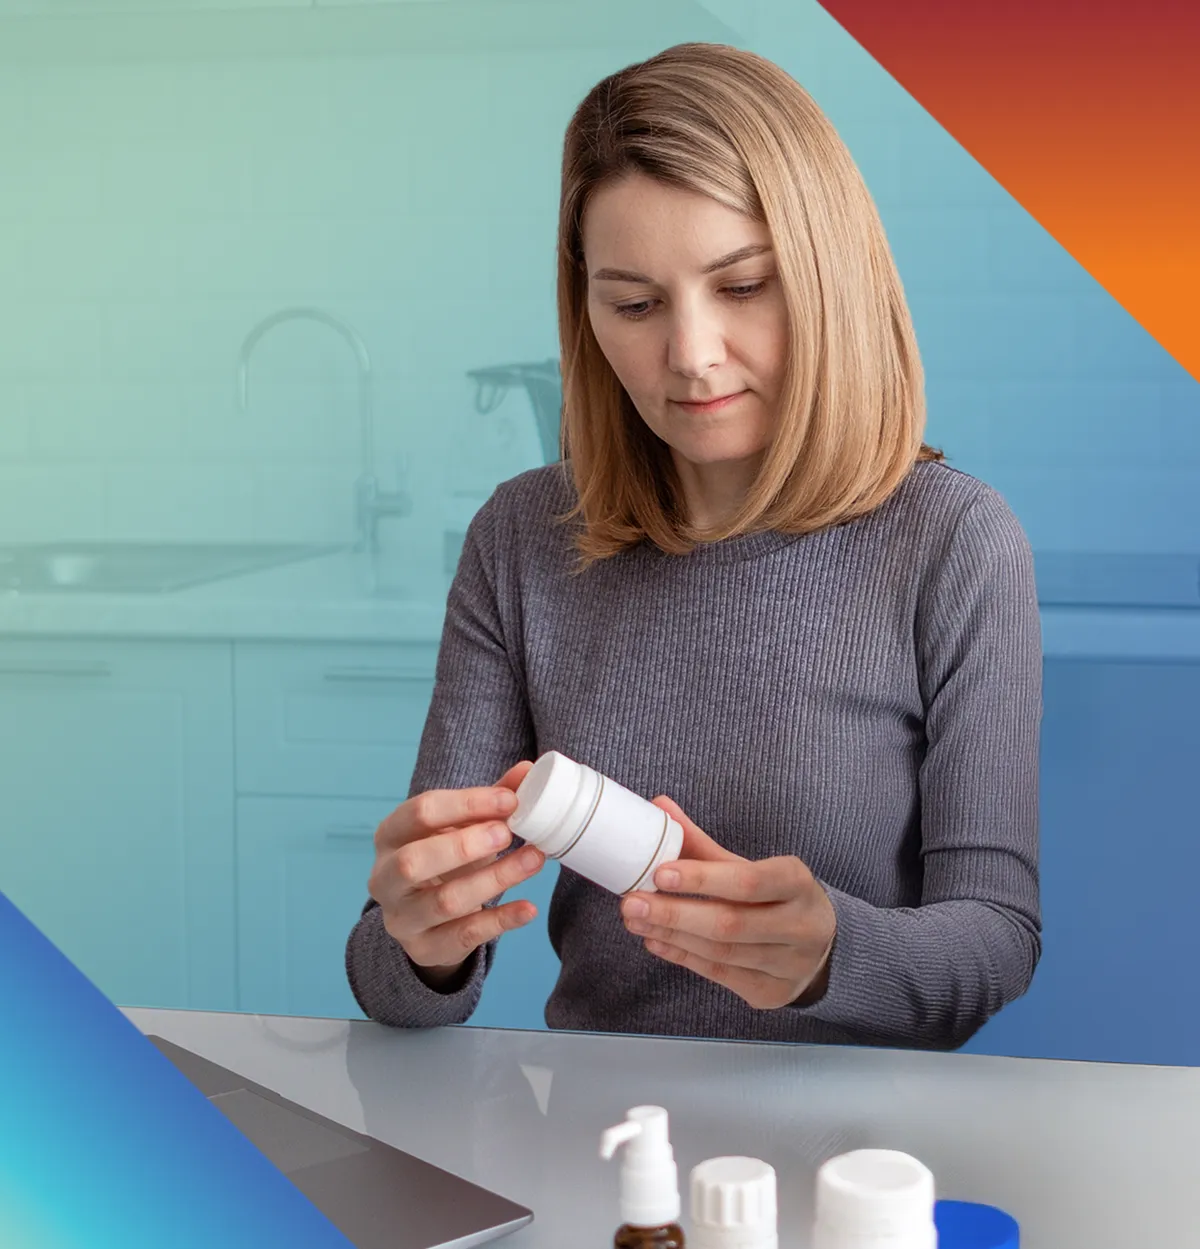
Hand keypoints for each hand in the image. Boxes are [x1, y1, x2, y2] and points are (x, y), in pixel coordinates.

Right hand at [368, 761, 544, 988]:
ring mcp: (401, 918)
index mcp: (390, 835)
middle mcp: (386, 878)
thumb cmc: (444, 860)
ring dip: (494, 879)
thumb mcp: (460, 828)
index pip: (420, 812)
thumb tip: (527, 770)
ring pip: (444, 901)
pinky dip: (499, 921)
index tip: (509, 800)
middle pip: (415, 861)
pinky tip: (528, 908)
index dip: (466, 803)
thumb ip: (489, 801)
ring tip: (533, 860)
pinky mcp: (425, 949)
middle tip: (507, 833)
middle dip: (464, 845)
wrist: (425, 919)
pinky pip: (464, 936)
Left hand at [620, 796, 836, 1010]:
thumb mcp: (750, 867)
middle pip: (730, 923)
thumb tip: (659, 807)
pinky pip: (719, 975)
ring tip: (634, 919)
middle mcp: (800, 926)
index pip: (748, 881)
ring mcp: (788, 965)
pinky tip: (654, 940)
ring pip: (721, 953)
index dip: (703, 878)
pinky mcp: (771, 992)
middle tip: (631, 902)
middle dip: (674, 913)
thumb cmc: (777, 897)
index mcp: (797, 883)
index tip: (659, 873)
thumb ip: (703, 844)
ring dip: (671, 934)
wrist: (824, 946)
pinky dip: (682, 956)